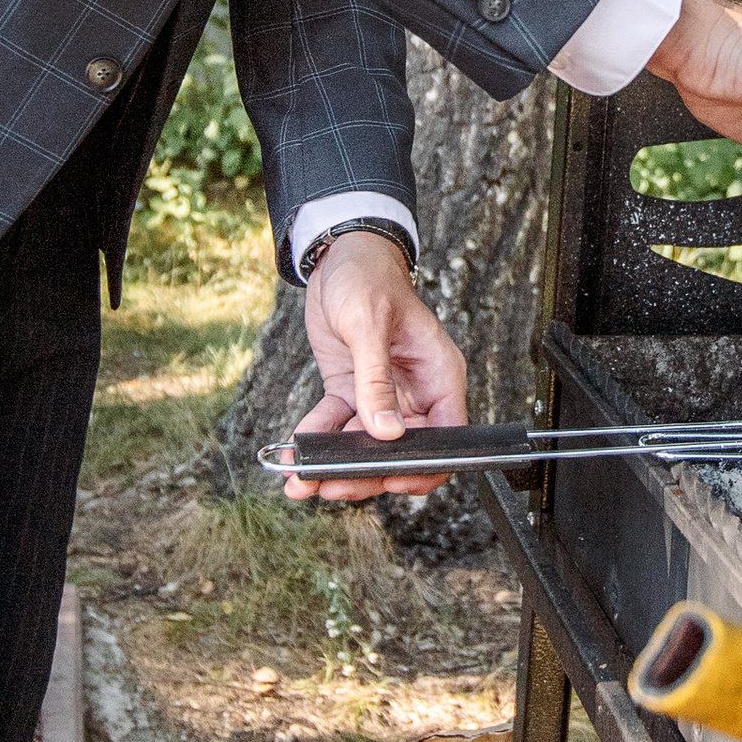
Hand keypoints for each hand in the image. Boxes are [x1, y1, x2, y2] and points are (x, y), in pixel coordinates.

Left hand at [287, 234, 468, 499]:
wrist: (339, 256)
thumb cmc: (367, 277)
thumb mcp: (369, 324)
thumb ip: (377, 380)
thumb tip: (385, 431)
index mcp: (438, 375)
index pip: (445, 438)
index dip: (423, 467)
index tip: (391, 482)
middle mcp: (415, 392)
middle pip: (401, 451)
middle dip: (366, 473)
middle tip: (331, 485)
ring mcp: (383, 395)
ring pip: (366, 446)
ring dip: (336, 465)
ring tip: (304, 480)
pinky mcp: (352, 391)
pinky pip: (337, 425)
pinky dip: (318, 440)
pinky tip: (296, 451)